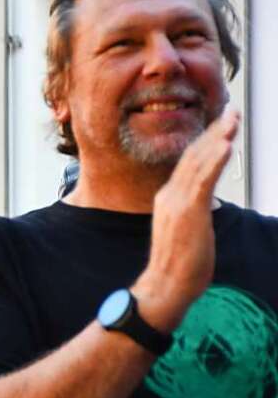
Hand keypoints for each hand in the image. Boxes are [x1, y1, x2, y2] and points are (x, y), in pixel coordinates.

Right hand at [132, 109, 238, 331]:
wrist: (165, 287)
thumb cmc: (178, 267)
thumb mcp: (185, 232)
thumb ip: (190, 214)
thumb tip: (200, 208)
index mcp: (169, 199)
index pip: (189, 164)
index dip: (206, 142)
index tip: (220, 125)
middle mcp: (171, 196)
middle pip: (194, 156)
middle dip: (215, 132)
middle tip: (231, 111)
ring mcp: (178, 203)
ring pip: (199, 163)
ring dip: (217, 138)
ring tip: (232, 119)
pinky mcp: (188, 212)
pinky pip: (203, 181)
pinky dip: (213, 161)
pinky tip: (224, 144)